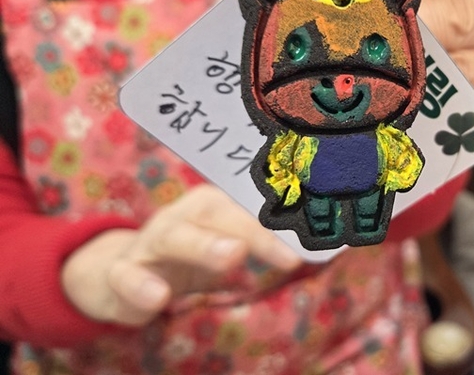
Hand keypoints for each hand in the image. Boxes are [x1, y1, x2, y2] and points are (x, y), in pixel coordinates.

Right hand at [62, 184, 301, 326]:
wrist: (123, 272)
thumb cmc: (192, 255)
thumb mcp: (227, 246)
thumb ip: (266, 244)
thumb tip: (320, 246)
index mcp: (213, 206)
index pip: (251, 207)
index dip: (281, 223)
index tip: (310, 244)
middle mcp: (183, 215)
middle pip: (216, 213)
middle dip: (249, 227)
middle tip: (284, 249)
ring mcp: (149, 242)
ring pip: (173, 236)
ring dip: (202, 245)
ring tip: (231, 258)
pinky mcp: (121, 272)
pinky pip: (126, 276)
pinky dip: (141, 285)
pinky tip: (158, 299)